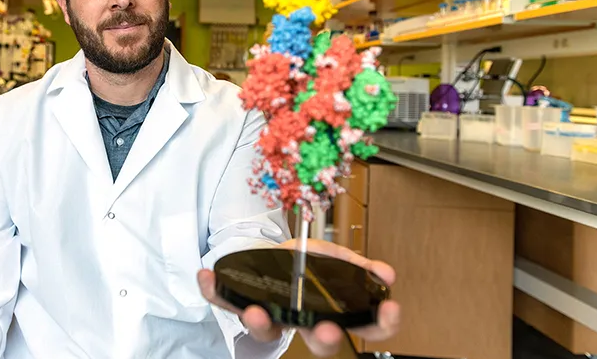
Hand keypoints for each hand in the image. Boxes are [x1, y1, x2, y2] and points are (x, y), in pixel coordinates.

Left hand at [197, 239, 399, 357]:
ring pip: (268, 330)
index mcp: (330, 310)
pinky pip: (226, 301)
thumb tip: (386, 274)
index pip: (362, 326)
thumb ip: (358, 267)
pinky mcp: (242, 302)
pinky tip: (205, 277)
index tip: (391, 312)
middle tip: (325, 329)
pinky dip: (213, 291)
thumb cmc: (306, 263)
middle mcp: (302, 319)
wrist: (273, 255)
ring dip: (259, 323)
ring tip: (255, 312)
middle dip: (323, 337)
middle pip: (318, 340)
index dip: (379, 324)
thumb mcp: (335, 259)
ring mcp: (272, 314)